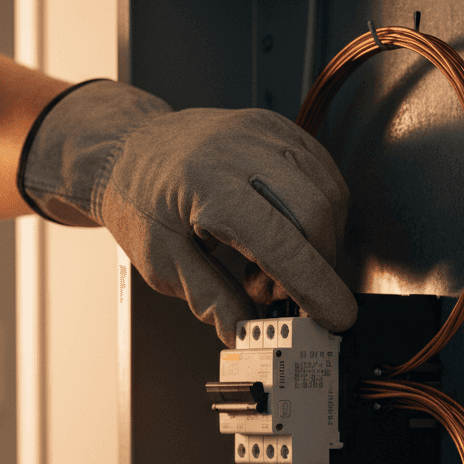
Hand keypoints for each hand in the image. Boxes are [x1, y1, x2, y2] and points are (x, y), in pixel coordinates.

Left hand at [20, 80, 356, 345]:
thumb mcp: (161, 263)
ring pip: (328, 193)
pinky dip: (317, 216)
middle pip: (316, 213)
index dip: (314, 285)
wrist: (127, 151)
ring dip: (315, 243)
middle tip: (269, 292)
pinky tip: (280, 235)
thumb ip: (209, 298)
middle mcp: (242, 149)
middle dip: (313, 267)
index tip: (336, 317)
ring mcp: (264, 133)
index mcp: (207, 185)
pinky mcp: (279, 129)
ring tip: (263, 264)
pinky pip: (323, 176)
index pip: (280, 239)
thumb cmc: (139, 203)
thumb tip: (244, 334)